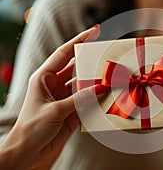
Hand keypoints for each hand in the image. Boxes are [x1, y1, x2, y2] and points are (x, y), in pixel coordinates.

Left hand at [0, 25, 102, 168]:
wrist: (28, 151)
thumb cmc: (32, 128)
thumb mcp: (54, 110)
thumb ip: (78, 99)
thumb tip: (100, 87)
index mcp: (44, 78)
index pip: (64, 54)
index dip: (79, 40)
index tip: (95, 31)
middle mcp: (56, 85)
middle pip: (77, 68)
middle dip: (92, 62)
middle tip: (110, 57)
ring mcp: (66, 98)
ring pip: (85, 85)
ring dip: (98, 82)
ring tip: (113, 77)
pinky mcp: (73, 111)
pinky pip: (88, 101)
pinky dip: (98, 99)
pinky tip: (109, 97)